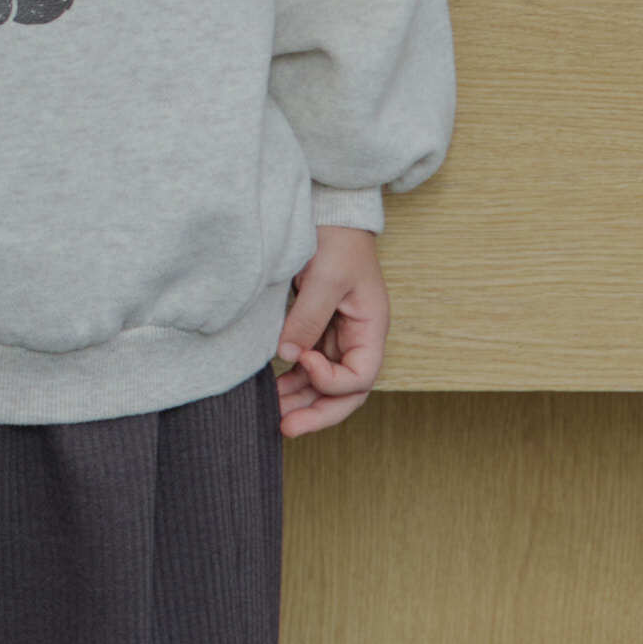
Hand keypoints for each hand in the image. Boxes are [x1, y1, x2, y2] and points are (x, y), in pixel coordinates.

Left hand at [275, 226, 389, 436]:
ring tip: (271, 414)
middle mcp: (357, 340)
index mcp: (371, 328)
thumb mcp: (326, 277)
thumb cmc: (337, 240)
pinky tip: (271, 391)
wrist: (328, 215)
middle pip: (345, 393)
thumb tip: (288, 355)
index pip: (361, 377)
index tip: (303, 360)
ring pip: (323, 385)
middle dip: (317, 412)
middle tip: (286, 428)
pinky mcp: (316, 331)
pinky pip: (308, 368)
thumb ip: (308, 318)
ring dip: (300, 402)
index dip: (331, 380)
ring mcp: (337, 338)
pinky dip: (292, 382)